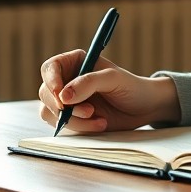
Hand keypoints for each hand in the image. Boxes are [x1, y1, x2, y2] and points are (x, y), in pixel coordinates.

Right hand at [37, 50, 181, 132]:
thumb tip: (64, 96)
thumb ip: (89, 83)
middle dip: (64, 106)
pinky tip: (100, 125)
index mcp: (75, 63)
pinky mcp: (72, 119)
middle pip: (46, 93)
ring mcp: (68, 102)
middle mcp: (67, 81)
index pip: (50, 68)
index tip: (61, 96)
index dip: (51, 81)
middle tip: (89, 111)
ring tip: (98, 119)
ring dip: (73, 120)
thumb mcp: (113, 79)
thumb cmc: (131, 87)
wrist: (144, 108)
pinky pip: (62, 126)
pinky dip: (79, 128)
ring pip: (50, 112)